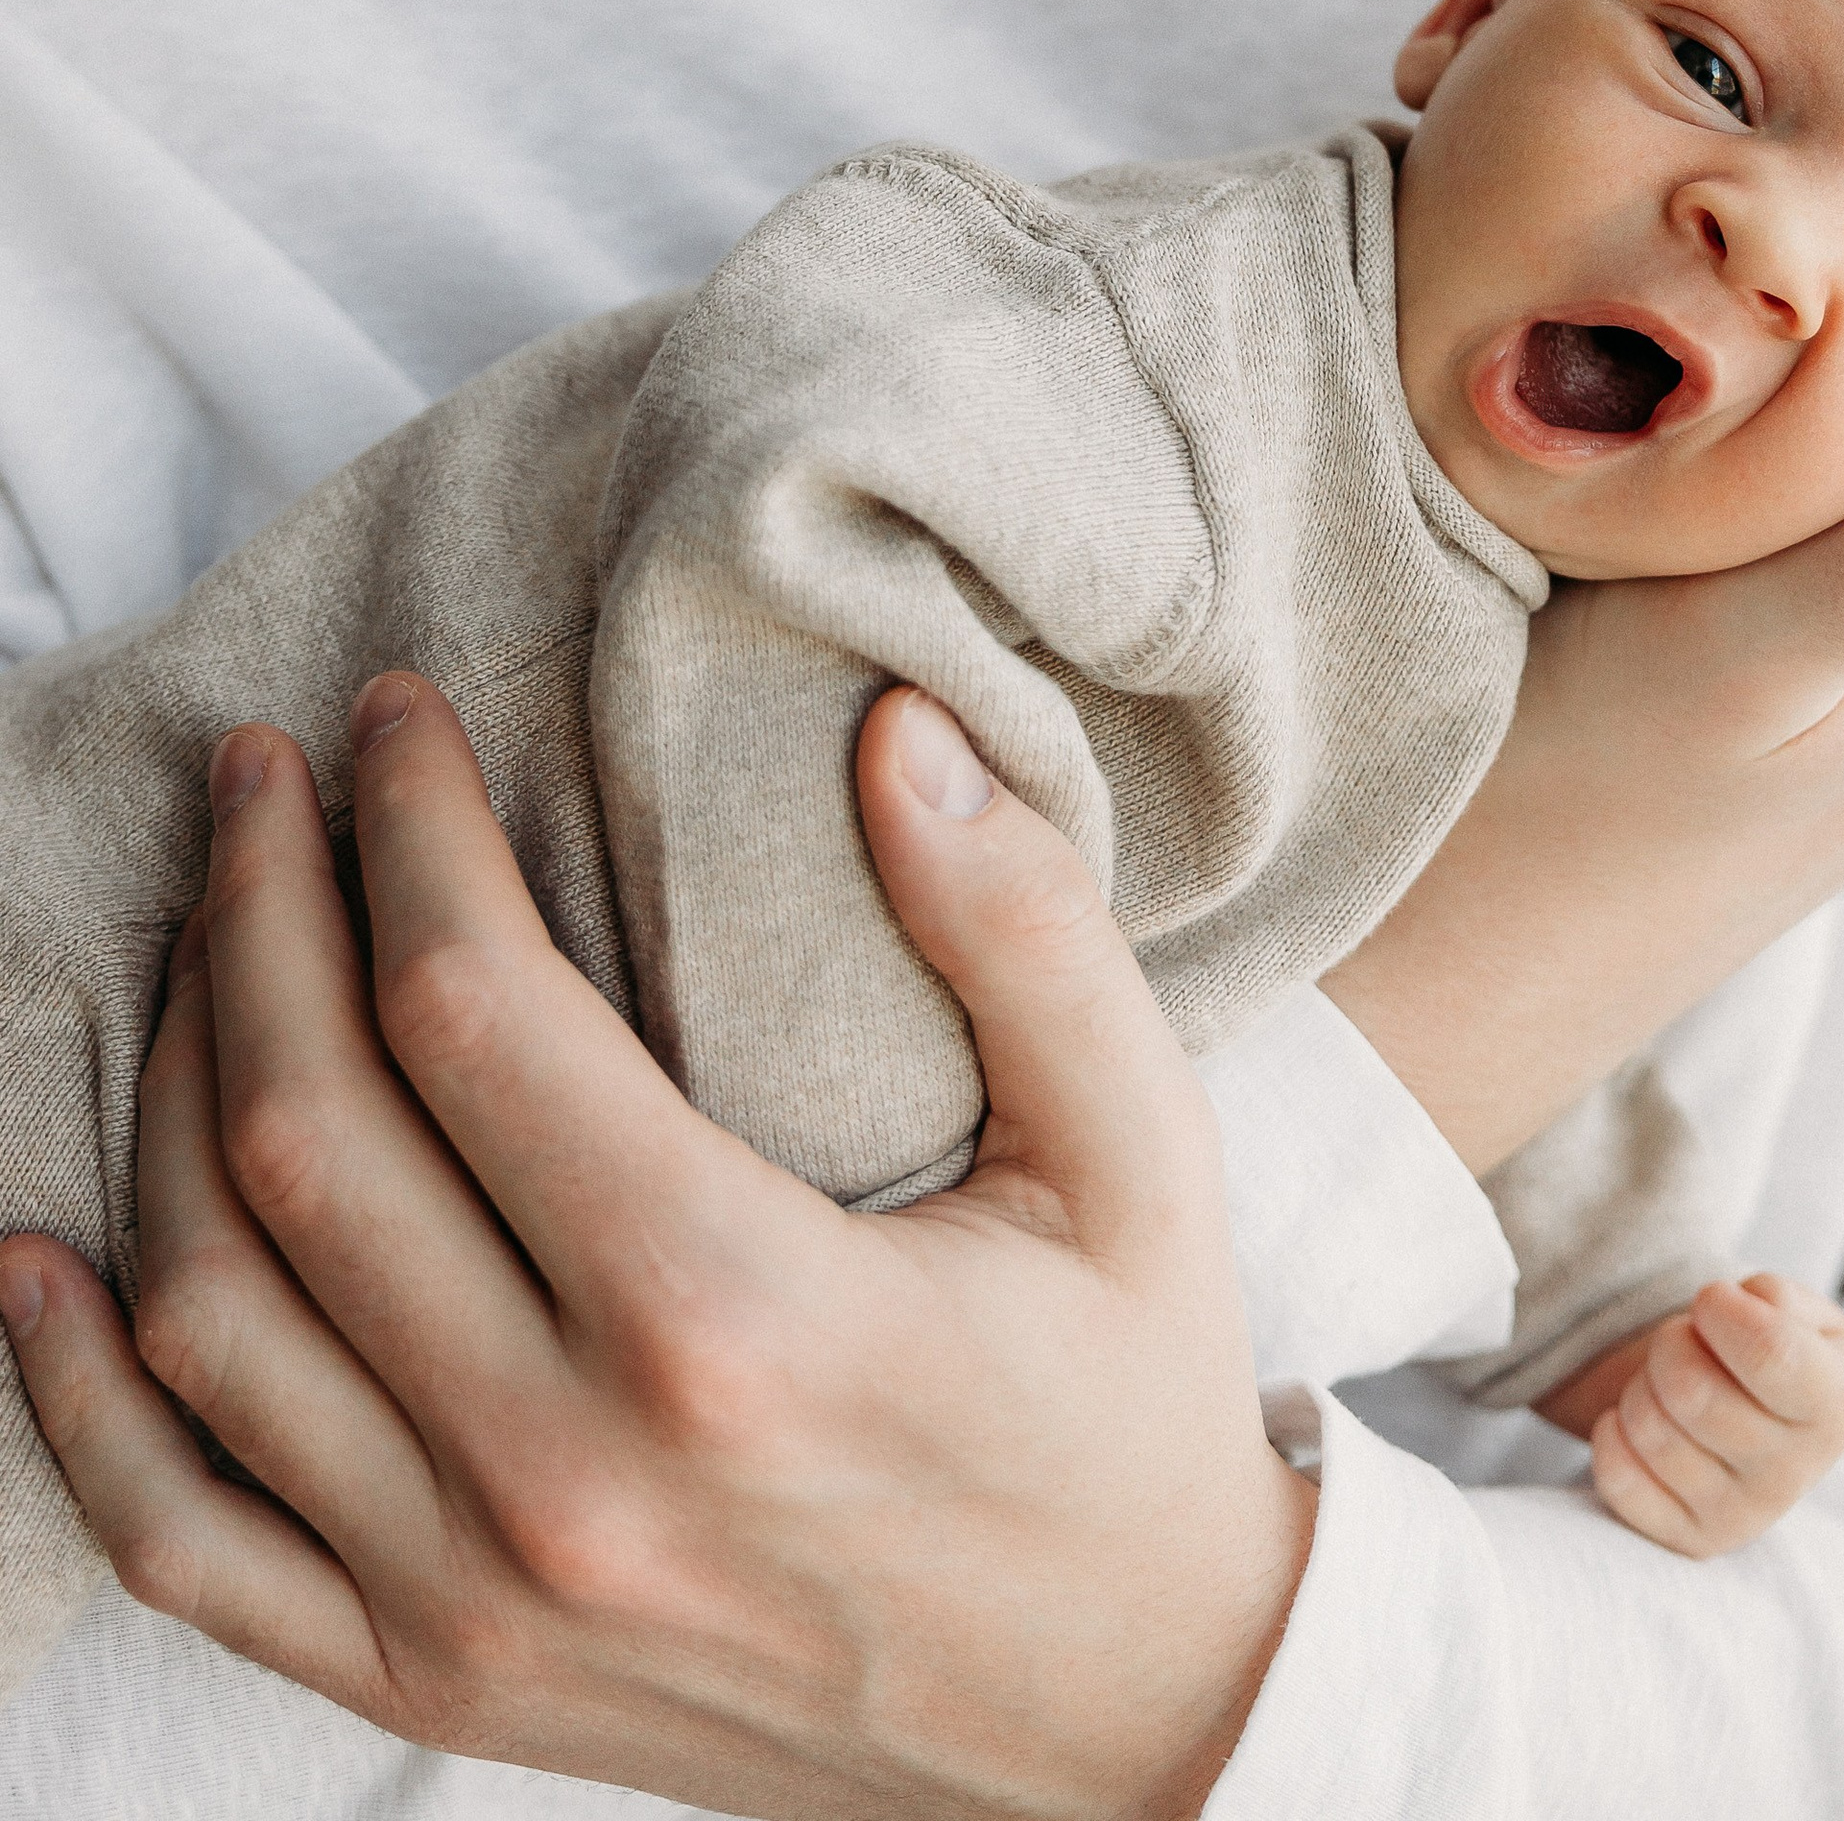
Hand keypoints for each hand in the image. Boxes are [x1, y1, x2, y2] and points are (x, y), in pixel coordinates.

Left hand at [0, 681, 1311, 1820]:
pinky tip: (44, 1260)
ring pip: (213, 1310)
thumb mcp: (1139, 1146)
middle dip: (254, 912)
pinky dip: (80, 1399)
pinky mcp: (437, 1684)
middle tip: (259, 776)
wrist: (1137, 1725)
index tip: (388, 718)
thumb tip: (896, 728)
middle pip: (306, 1134)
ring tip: (202, 946)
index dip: (401, 832)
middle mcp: (572, 1468)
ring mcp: (479, 1598)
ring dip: (169, 1094)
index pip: (470, 1012)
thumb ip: (1021, 925)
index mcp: (738, 1315)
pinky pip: (187, 1541)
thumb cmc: (1126, 1406)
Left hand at [1538, 1275, 1843, 1558]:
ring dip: (1641, 1385)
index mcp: (1834, 1404)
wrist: (1758, 1416)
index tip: (1714, 1298)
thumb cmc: (1777, 1350)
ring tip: (1669, 1382)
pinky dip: (1612, 1435)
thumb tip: (1735, 1307)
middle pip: (1690, 1389)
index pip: (1769, 1352)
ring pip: (1649, 1430)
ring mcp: (1742, 1517)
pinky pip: (1619, 1483)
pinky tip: (1637, 1423)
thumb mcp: (1800, 1311)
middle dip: (1671, 1341)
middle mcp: (1794, 1473)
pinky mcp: (1692, 1540)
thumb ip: (1776, 1299)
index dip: (1720, 1308)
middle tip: (1685, 1340)